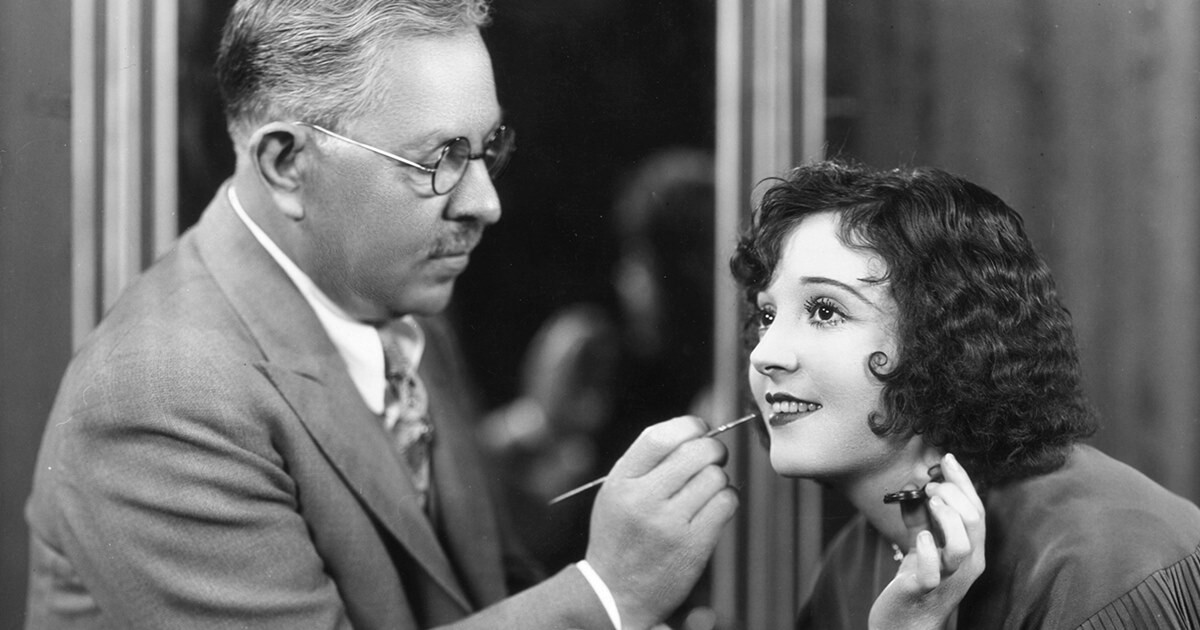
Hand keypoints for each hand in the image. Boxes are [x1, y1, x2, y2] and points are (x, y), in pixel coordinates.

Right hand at [585, 416, 738, 629]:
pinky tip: (713, 508)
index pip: (660, 436)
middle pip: (696, 451)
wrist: (615, 594)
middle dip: (713, 450)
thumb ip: (646, 462)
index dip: (689, 425)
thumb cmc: (620, 537)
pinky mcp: (693, 545)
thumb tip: (694, 431)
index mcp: (621, 481)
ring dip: (718, 479)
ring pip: (716, 476)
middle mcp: (643, 499)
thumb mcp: (616, 492)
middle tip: (712, 458)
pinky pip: (727, 503)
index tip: (700, 430)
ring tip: (705, 491)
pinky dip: (727, 500)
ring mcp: (669, 523)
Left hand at [869, 453, 985, 629]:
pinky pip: (934, 570)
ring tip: (929, 502)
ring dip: (946, 518)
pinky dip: (927, 549)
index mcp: (969, 550)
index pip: (976, 510)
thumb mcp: (922, 546)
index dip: (963, 482)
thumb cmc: (916, 583)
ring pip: (962, 546)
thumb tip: (911, 487)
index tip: (947, 458)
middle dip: (953, 494)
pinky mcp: (925, 589)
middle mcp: (966, 565)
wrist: (905, 625)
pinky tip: (919, 537)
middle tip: (930, 487)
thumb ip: (920, 518)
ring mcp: (948, 578)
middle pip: (974, 521)